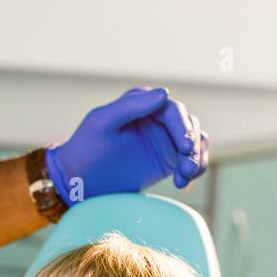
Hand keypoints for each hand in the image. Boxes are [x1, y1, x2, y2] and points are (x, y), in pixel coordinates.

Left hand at [46, 86, 208, 199]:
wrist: (80, 181)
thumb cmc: (86, 148)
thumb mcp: (102, 123)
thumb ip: (130, 106)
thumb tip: (164, 93)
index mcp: (141, 103)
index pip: (173, 110)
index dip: (183, 127)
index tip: (185, 146)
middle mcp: (156, 117)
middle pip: (189, 126)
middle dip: (193, 146)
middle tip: (187, 167)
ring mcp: (164, 138)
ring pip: (196, 142)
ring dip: (197, 158)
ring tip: (186, 176)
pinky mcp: (167, 159)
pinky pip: (191, 160)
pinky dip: (194, 169)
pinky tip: (183, 183)